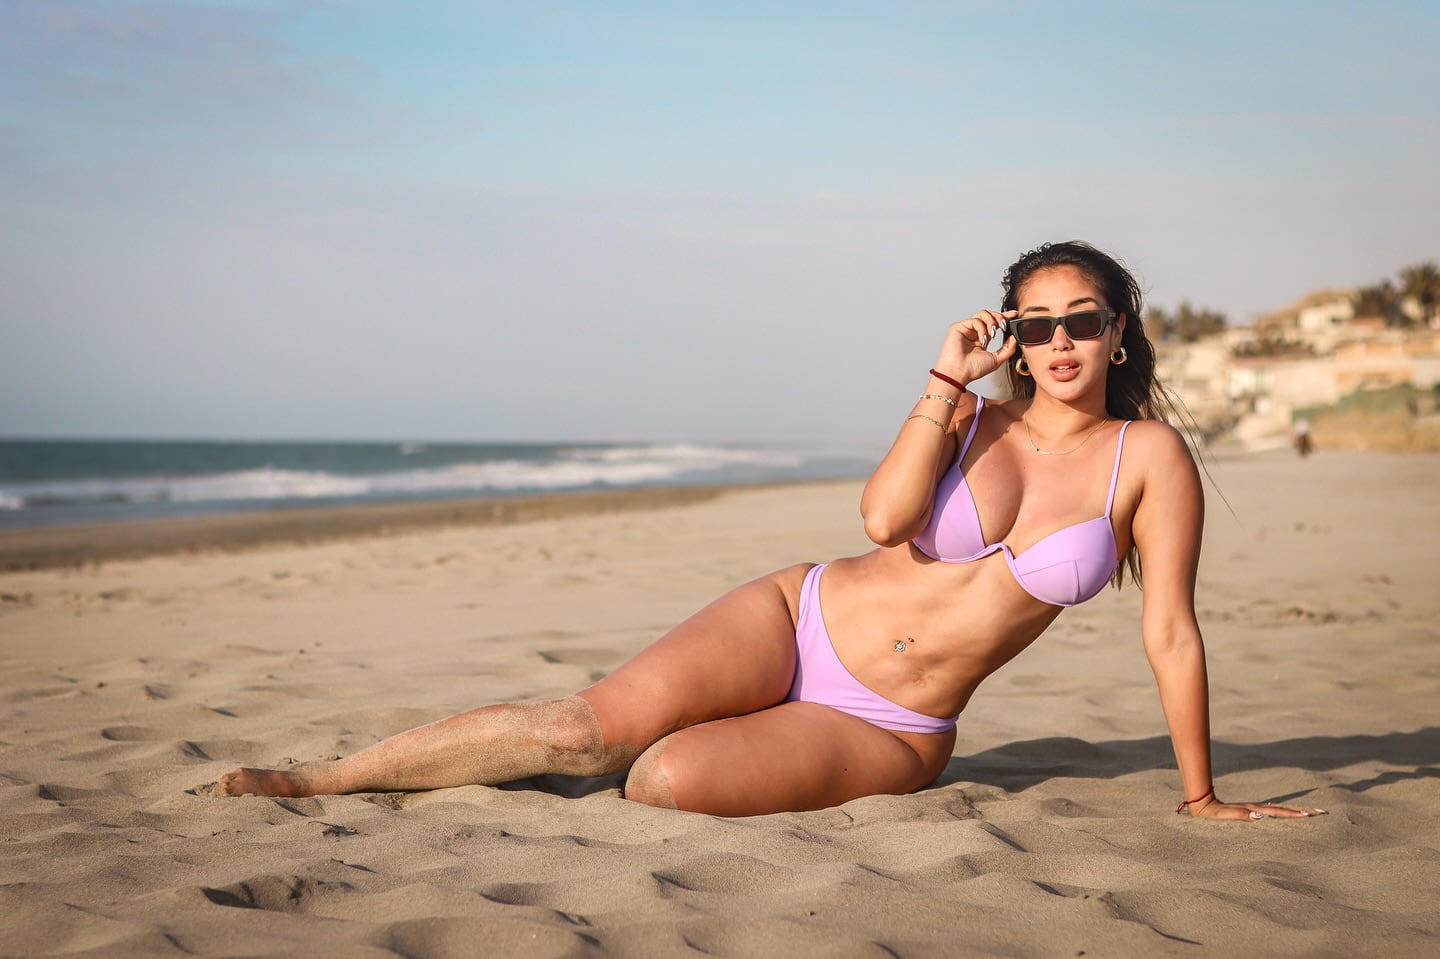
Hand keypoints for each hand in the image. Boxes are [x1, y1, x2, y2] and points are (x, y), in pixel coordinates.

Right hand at [933, 310, 1019, 385]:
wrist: (960, 373)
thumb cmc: (973, 369)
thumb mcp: (997, 359)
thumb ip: (1008, 348)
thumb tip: (1016, 337)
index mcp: (982, 339)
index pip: (994, 323)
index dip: (1004, 317)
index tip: (1014, 315)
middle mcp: (974, 332)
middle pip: (989, 315)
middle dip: (1000, 318)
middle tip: (1004, 326)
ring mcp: (966, 329)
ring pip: (982, 314)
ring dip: (992, 322)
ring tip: (993, 334)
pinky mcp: (958, 327)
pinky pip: (975, 321)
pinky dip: (982, 329)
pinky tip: (982, 340)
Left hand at [1188, 796, 1327, 820]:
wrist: (1202, 805)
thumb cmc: (1213, 815)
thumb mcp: (1226, 816)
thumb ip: (1241, 815)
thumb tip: (1260, 816)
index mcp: (1254, 810)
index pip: (1279, 812)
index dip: (1294, 814)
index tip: (1311, 814)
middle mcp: (1256, 808)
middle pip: (1283, 809)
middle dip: (1301, 811)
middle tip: (1320, 812)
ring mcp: (1254, 809)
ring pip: (1278, 810)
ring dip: (1293, 811)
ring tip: (1309, 813)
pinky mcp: (1249, 811)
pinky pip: (1270, 811)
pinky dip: (1281, 812)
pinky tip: (1284, 814)